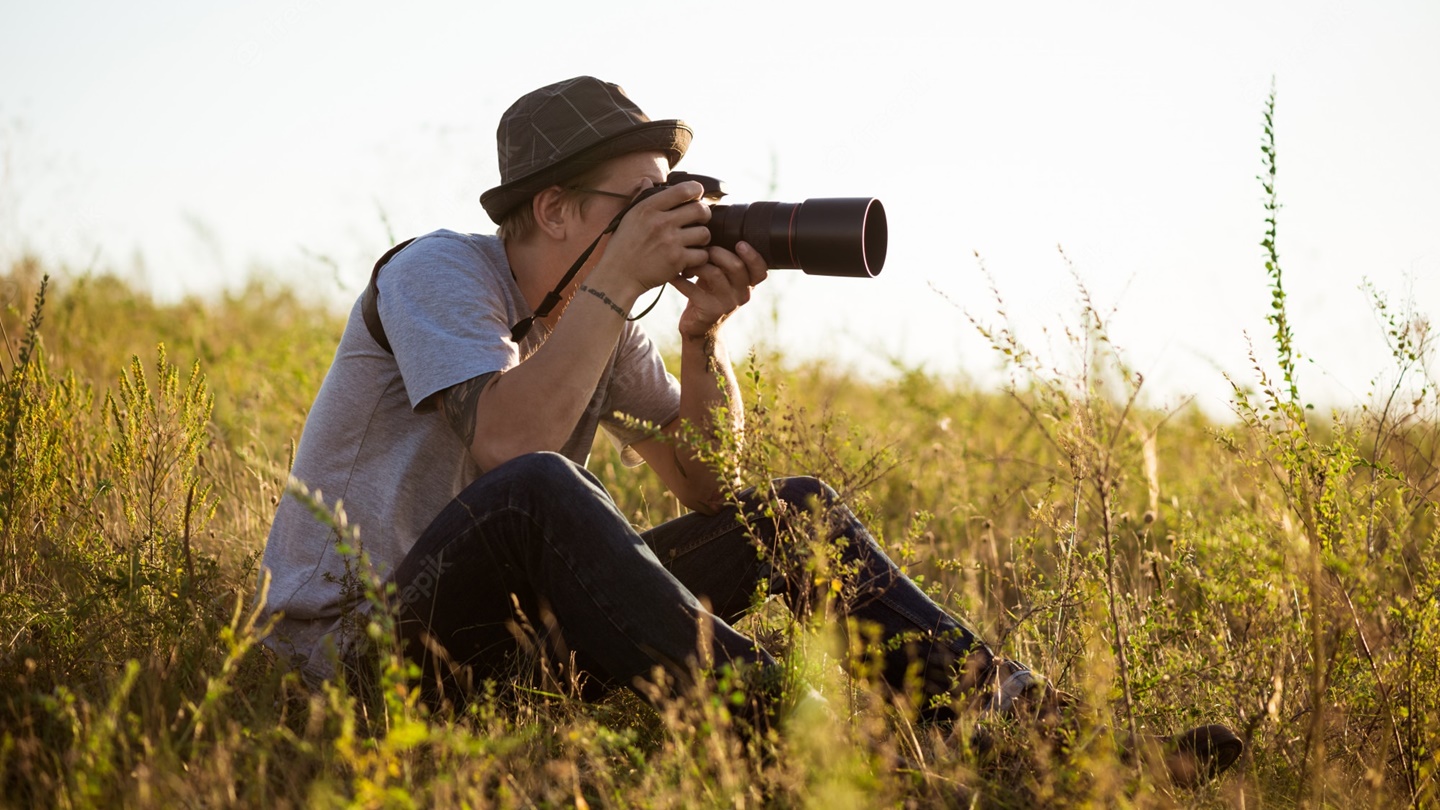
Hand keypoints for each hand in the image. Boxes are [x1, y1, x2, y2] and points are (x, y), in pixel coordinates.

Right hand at [591, 182, 711, 299]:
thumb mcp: (628, 217)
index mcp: (648, 208)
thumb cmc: (622, 247)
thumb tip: (647, 182)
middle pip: (700, 209)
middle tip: (700, 220)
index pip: (683, 190)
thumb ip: (641, 198)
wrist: (618, 276)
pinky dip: (699, 258)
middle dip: (705, 214)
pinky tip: (691, 258)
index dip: (696, 190)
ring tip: (695, 242)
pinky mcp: (677, 261)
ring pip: (704, 233)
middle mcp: (661, 222)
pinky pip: (702, 255)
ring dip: (703, 238)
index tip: (697, 195)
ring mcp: (670, 242)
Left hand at [671, 241, 768, 339]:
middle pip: (736, 266)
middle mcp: (742, 294)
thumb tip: (712, 229)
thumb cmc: (710, 293)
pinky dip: (680, 279)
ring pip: (714, 274)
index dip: (753, 256)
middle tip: (703, 249)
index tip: (740, 243)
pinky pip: (692, 288)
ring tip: (686, 261)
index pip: (760, 270)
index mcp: (748, 283)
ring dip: (697, 263)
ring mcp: (727, 304)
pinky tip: (672, 275)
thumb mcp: (723, 278)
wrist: (700, 328)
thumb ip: (726, 260)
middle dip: (717, 252)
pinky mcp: (709, 311)